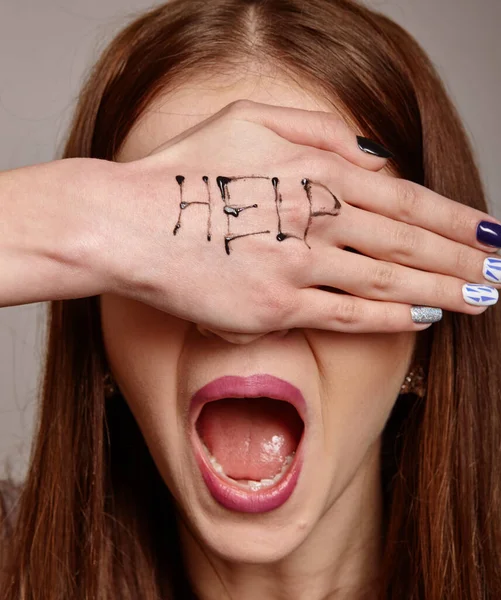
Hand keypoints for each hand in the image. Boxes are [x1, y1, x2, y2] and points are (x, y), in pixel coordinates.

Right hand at [101, 100, 500, 333]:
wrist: (126, 222)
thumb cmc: (183, 170)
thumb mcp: (249, 119)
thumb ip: (318, 131)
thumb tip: (374, 155)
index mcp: (313, 171)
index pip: (403, 198)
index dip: (453, 218)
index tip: (489, 232)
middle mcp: (314, 217)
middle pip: (407, 241)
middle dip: (462, 258)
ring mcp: (297, 264)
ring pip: (388, 279)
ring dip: (443, 289)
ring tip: (481, 299)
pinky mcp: (274, 306)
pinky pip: (347, 313)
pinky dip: (390, 317)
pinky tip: (424, 318)